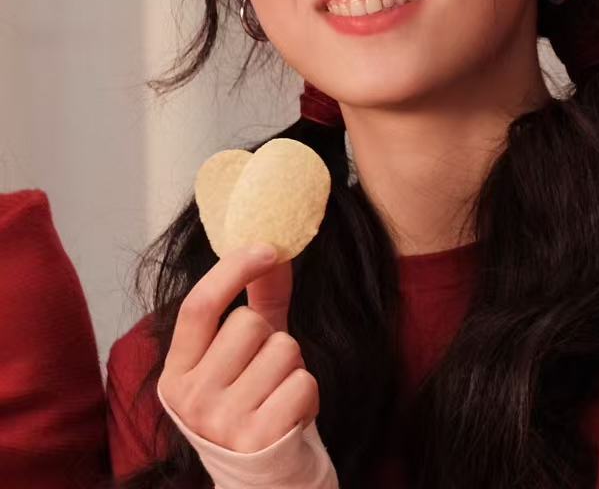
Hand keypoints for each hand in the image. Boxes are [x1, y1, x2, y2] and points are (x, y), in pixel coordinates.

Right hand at [157, 243, 318, 453]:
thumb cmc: (253, 402)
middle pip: (249, 323)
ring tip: (277, 396)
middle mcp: (189, 397)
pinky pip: (303, 382)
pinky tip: (290, 416)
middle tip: (265, 375)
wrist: (262, 476)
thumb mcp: (246, 355)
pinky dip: (307, 395)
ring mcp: (220, 420)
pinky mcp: (257, 438)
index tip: (267, 248)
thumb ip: (259, 301)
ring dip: (293, 368)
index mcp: (176, 373)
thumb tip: (277, 248)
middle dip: (272, 340)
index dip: (232, 269)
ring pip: (283, 349)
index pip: (198, 306)